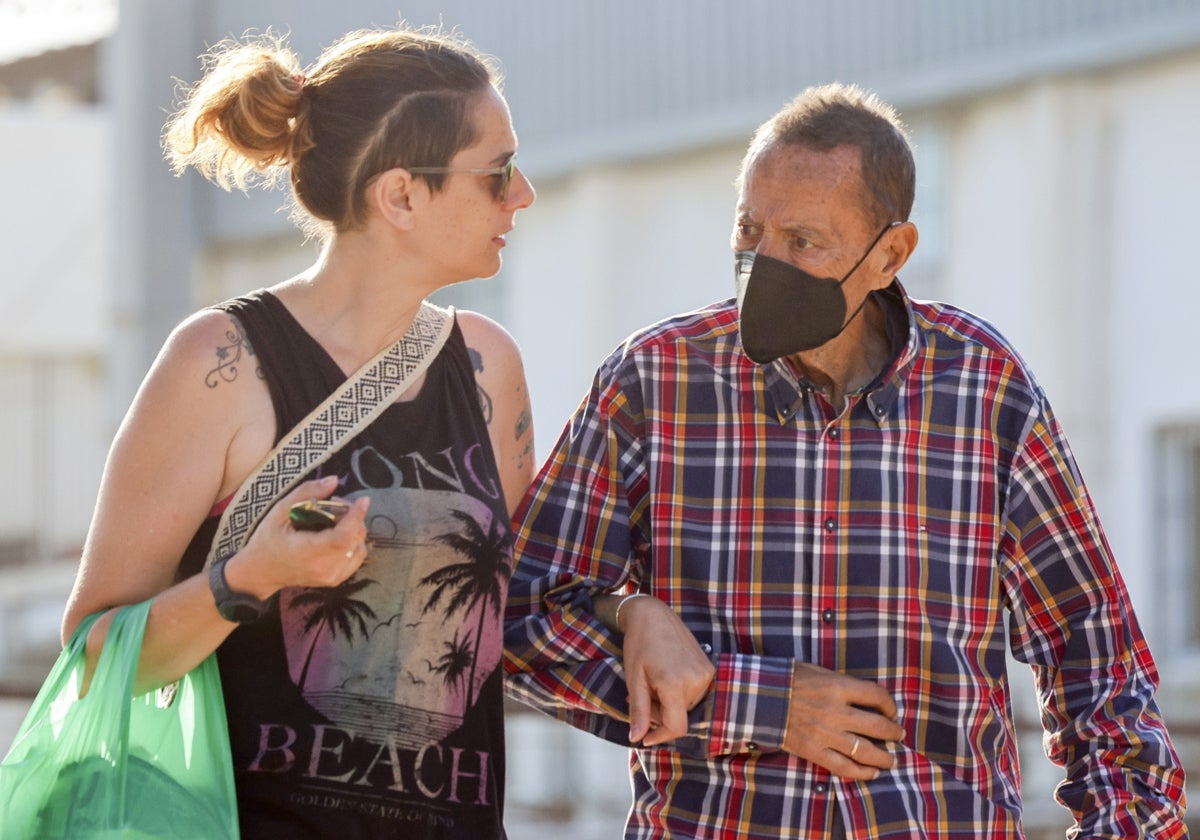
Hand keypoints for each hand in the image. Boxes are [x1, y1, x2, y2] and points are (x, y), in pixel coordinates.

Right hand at [226, 476, 371, 598]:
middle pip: (354, 539)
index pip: (342, 538)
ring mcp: (331, 577)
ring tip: (335, 520)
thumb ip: (306, 493)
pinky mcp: (335, 580)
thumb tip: (334, 480)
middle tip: (335, 506)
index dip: (356, 517)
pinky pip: (357, 558)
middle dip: (353, 517)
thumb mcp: (279, 511)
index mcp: (306, 552)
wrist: (261, 572)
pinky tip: (339, 534)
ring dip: (354, 529)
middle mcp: (322, 569)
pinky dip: (354, 543)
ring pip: (359, 548)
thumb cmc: (267, 540)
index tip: (363, 500)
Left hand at [616, 595, 715, 746]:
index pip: (676, 726)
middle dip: (658, 713)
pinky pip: (693, 693)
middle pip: (679, 716)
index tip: (645, 738)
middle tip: (641, 694)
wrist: (653, 614)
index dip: (660, 736)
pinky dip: (677, 693)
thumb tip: (637, 738)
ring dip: (667, 703)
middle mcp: (696, 680)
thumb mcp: (634, 679)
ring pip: (686, 706)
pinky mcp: (709, 667)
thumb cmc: (639, 644)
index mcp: (676, 683)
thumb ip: (638, 710)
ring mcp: (706, 673)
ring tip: (652, 683)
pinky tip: (664, 677)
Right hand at [783, 661, 903, 778]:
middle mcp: (836, 712)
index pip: (877, 696)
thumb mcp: (817, 671)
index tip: (891, 711)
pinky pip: (844, 767)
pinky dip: (862, 772)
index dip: (890, 705)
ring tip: (892, 759)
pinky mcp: (814, 751)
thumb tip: (864, 697)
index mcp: (837, 687)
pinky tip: (873, 773)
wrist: (757, 698)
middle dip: (894, 732)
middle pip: (878, 726)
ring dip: (885, 757)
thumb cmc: (788, 680)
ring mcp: (825, 734)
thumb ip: (841, 683)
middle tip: (899, 735)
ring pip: (866, 751)